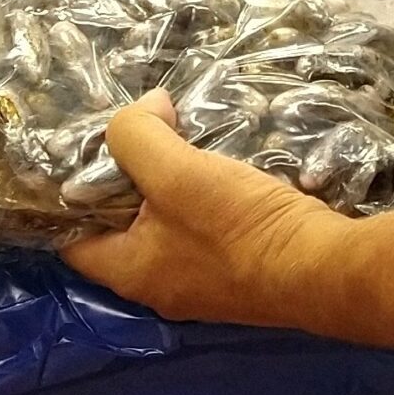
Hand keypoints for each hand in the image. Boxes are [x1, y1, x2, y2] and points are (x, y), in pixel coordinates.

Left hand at [61, 93, 347, 329]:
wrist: (323, 268)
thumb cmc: (241, 228)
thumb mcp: (179, 173)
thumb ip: (140, 137)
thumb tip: (143, 108)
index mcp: (127, 271)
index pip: (71, 236)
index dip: (70, 191)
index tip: (85, 148)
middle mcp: (157, 286)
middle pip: (122, 228)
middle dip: (128, 182)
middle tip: (141, 135)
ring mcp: (201, 284)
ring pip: (167, 228)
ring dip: (172, 189)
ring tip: (183, 142)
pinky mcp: (238, 274)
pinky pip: (205, 233)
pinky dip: (205, 201)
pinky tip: (224, 170)